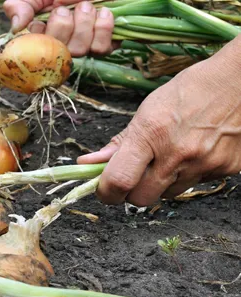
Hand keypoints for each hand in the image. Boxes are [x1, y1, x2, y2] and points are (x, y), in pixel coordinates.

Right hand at [3, 0, 114, 55]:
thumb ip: (20, 6)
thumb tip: (18, 26)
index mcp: (40, 38)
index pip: (35, 51)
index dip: (40, 35)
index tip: (42, 19)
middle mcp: (60, 48)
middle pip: (59, 53)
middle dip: (64, 26)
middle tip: (66, 8)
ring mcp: (82, 48)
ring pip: (80, 51)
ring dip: (84, 25)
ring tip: (86, 6)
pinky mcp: (103, 45)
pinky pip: (103, 48)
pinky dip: (104, 29)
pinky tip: (102, 13)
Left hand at [77, 37, 240, 205]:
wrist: (238, 81)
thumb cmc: (189, 91)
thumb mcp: (146, 111)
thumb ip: (118, 143)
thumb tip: (87, 163)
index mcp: (151, 133)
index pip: (119, 180)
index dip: (106, 192)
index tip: (104, 190)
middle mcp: (177, 153)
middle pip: (140, 199)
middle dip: (131, 191)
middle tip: (133, 175)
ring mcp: (203, 164)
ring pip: (167, 195)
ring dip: (160, 183)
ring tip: (169, 156)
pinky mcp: (224, 170)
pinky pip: (195, 185)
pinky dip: (188, 175)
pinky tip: (193, 153)